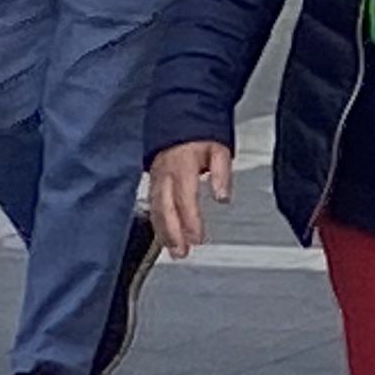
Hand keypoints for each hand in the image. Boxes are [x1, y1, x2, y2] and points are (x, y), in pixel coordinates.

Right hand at [148, 140, 231, 256]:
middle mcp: (165, 175)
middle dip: (172, 234)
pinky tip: (166, 237)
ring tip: (175, 251)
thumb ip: (222, 174)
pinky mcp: (152, 184)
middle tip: (181, 253)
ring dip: (164, 233)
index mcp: (181, 166)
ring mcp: (155, 180)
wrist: (177, 122)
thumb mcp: (219, 150)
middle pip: (165, 209)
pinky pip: (153, 207)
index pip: (185, 198)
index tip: (197, 238)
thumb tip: (222, 197)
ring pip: (156, 211)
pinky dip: (159, 225)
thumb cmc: (199, 138)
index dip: (190, 221)